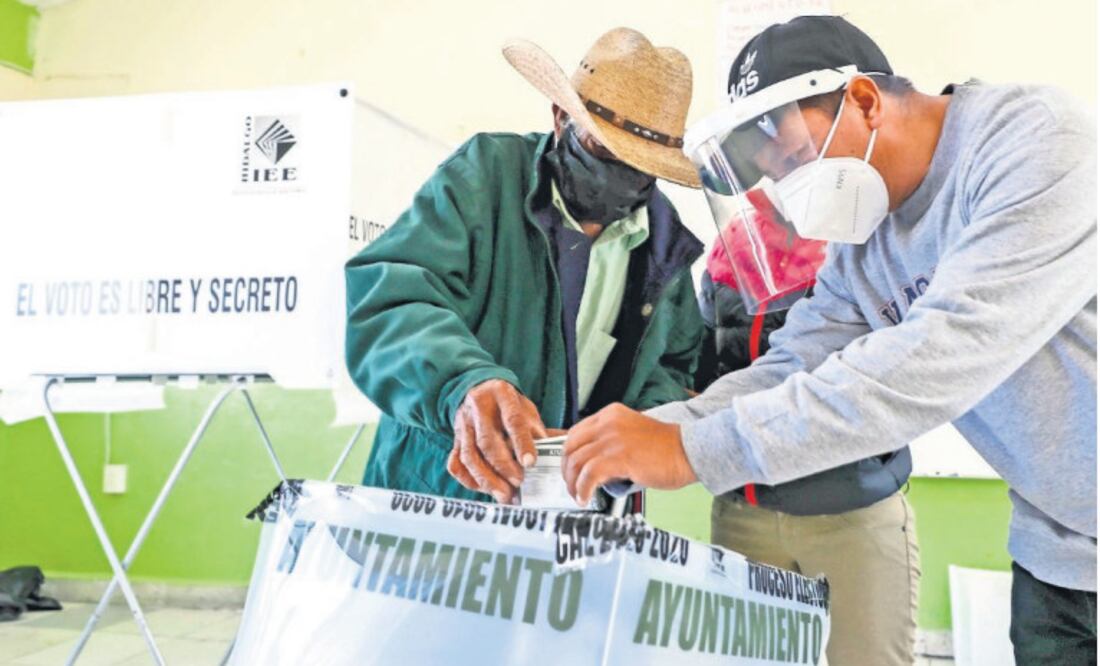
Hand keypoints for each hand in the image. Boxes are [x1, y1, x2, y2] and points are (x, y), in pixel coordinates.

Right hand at [447, 379, 545, 503]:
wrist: (480, 390)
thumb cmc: (509, 405)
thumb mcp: (526, 408)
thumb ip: (535, 430)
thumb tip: (548, 458)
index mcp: (501, 394)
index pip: (512, 420)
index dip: (522, 443)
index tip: (531, 463)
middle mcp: (478, 408)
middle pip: (487, 442)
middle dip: (503, 466)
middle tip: (518, 483)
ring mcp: (463, 424)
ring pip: (469, 455)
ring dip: (487, 479)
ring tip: (504, 494)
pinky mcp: (455, 439)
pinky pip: (456, 463)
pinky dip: (469, 480)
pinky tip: (485, 489)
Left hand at [562, 403, 696, 505]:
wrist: (689, 451)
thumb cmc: (667, 448)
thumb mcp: (632, 434)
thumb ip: (611, 443)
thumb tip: (593, 465)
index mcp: (610, 414)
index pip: (576, 433)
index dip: (569, 455)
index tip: (571, 470)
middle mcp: (608, 423)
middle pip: (571, 447)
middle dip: (567, 471)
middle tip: (571, 486)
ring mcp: (612, 439)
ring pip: (577, 462)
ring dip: (573, 483)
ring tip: (578, 496)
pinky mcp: (619, 457)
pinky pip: (589, 475)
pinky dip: (583, 489)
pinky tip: (586, 498)